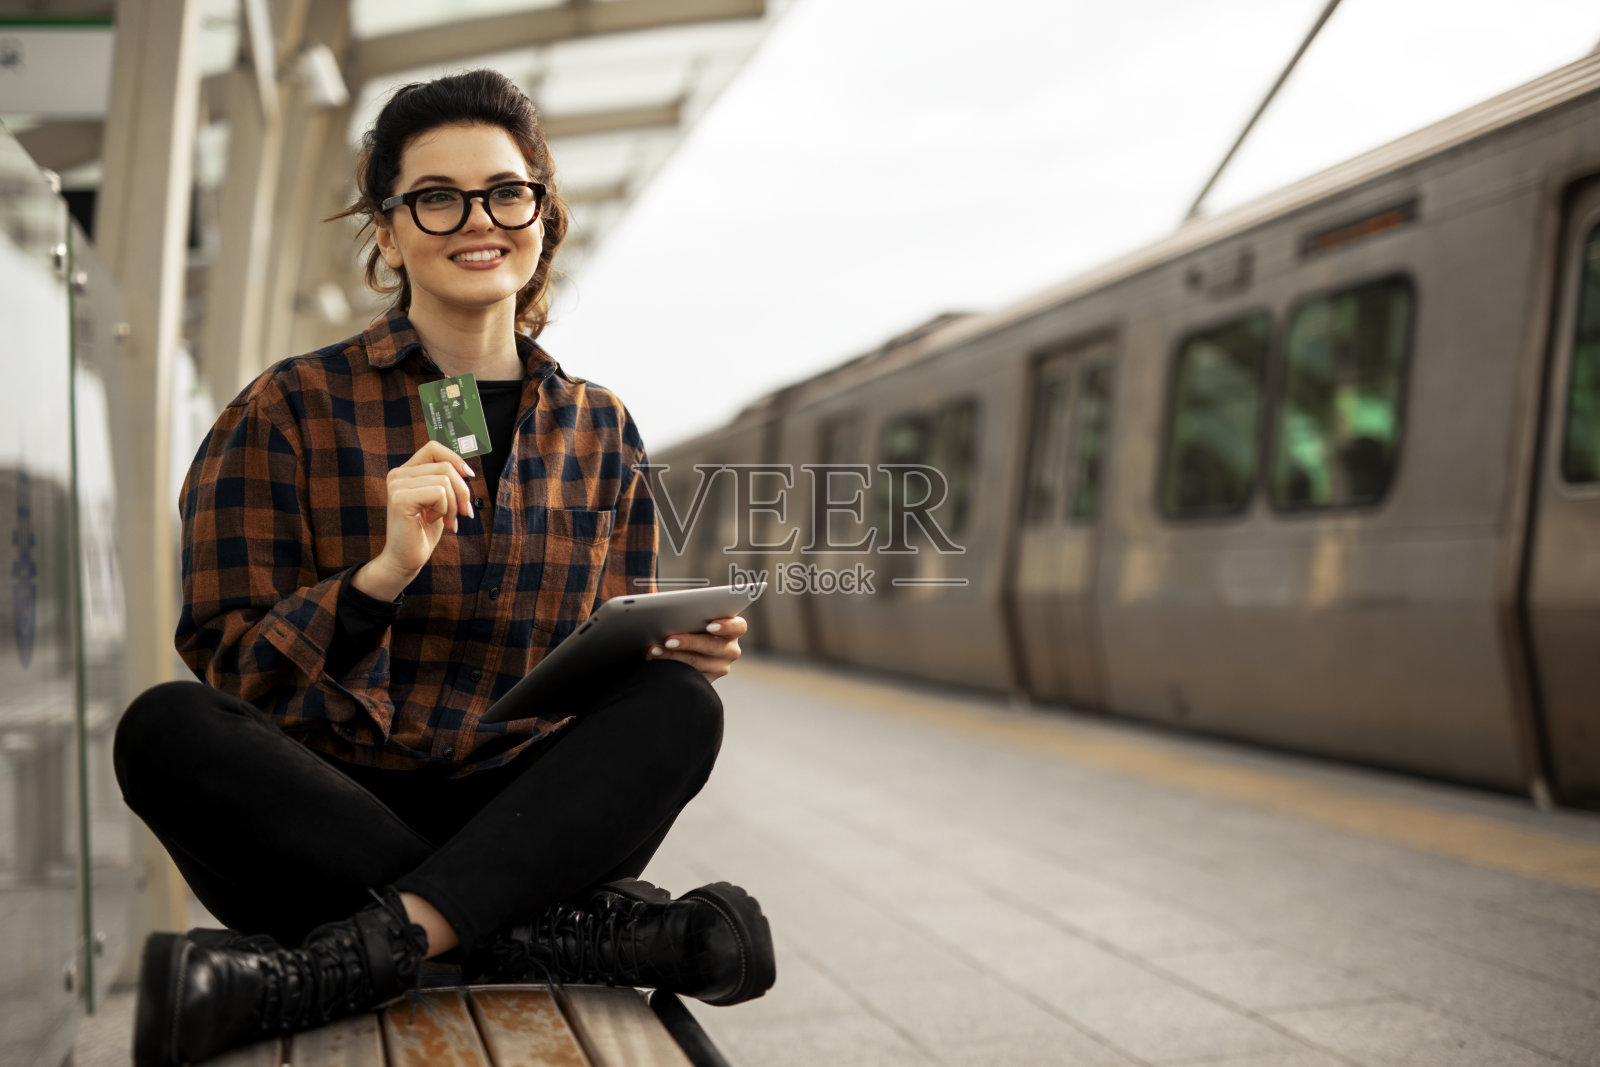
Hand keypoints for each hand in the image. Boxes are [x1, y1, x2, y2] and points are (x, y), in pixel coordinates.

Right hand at [352, 440, 474, 601]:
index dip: (456, 458)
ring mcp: (397, 485)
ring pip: (445, 480)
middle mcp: (398, 474)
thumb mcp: (439, 502)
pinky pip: (439, 493)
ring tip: (446, 521)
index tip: (470, 476)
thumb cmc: (423, 532)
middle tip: (462, 514)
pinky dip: (444, 509)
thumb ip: (446, 481)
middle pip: (445, 466)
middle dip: (462, 492)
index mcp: (406, 472)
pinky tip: (432, 521)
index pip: (434, 448)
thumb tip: (467, 468)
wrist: (406, 560)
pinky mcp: (400, 498)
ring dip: (453, 505)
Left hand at [648, 615, 745, 682]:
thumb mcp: (695, 614)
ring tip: (654, 650)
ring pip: (698, 663)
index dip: (726, 626)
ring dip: (673, 656)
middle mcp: (731, 650)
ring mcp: (719, 667)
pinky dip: (669, 667)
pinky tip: (654, 660)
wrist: (682, 643)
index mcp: (734, 629)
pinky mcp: (706, 680)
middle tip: (669, 640)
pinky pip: (688, 676)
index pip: (738, 626)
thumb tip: (674, 607)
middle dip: (689, 643)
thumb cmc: (690, 620)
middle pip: (714, 647)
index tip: (710, 625)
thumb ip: (693, 610)